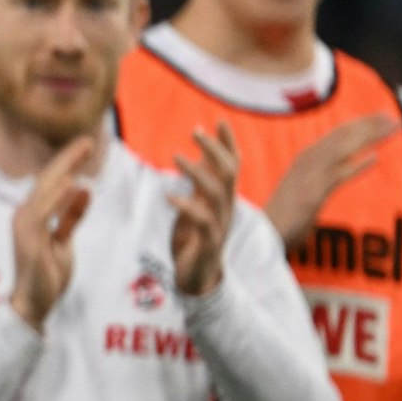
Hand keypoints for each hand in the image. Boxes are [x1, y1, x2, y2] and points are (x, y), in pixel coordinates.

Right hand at [10, 136, 96, 328]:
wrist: (33, 304)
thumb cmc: (47, 275)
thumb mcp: (64, 241)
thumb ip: (71, 216)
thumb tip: (83, 189)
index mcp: (33, 214)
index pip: (52, 182)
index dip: (69, 162)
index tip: (87, 146)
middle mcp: (25, 214)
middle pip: (48, 179)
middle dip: (69, 158)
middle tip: (89, 139)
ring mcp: (24, 225)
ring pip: (46, 190)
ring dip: (65, 168)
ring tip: (83, 151)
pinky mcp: (28, 238)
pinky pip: (44, 213)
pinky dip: (57, 197)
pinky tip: (71, 181)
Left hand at [170, 122, 238, 295]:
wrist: (197, 280)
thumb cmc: (193, 243)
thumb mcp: (194, 209)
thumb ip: (198, 186)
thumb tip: (198, 160)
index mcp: (222, 199)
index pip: (232, 166)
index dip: (228, 144)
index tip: (220, 121)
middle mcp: (225, 209)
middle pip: (229, 172)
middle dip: (215, 149)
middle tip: (195, 130)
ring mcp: (220, 225)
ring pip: (217, 193)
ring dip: (197, 172)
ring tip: (176, 157)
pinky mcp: (209, 242)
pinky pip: (203, 220)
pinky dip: (186, 205)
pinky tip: (169, 196)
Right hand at [263, 112, 397, 249]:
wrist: (260, 237)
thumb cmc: (279, 220)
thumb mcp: (298, 195)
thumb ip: (314, 184)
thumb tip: (327, 183)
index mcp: (302, 162)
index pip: (334, 137)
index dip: (357, 125)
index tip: (379, 118)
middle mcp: (305, 164)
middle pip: (340, 138)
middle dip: (367, 126)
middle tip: (392, 119)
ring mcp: (307, 178)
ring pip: (342, 150)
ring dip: (369, 137)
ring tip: (392, 128)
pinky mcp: (311, 195)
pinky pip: (337, 176)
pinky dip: (355, 166)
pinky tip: (374, 158)